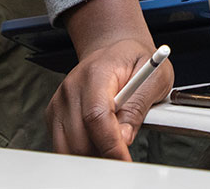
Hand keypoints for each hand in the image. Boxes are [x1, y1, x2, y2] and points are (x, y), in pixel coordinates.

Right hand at [48, 0, 171, 159]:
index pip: (96, 115)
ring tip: (114, 146)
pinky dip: (82, 149)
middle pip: (79, 137)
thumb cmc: (135, 60)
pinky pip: (64, 144)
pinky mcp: (55, 115)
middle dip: (103, 153)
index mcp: (96, 72)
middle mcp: (72, 87)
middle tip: (124, 156)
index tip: (125, 159)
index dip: (110, 144)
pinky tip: (99, 140)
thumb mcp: (154, 76)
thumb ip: (139, 106)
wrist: (115, 50)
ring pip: (69, 146)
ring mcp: (60, 101)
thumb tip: (124, 137)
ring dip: (92, 154)